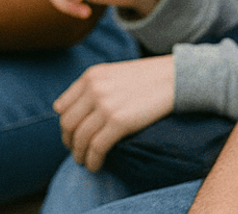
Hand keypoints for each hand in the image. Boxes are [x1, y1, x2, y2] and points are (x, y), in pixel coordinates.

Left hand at [56, 55, 175, 169]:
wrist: (175, 77)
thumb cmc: (147, 77)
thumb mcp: (114, 74)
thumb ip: (93, 87)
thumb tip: (68, 110)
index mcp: (91, 76)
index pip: (62, 107)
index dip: (65, 126)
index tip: (72, 135)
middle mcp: (94, 89)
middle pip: (68, 124)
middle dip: (69, 142)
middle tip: (77, 151)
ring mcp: (106, 105)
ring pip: (80, 139)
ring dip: (79, 155)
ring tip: (85, 161)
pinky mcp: (119, 121)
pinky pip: (96, 148)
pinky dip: (92, 160)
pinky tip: (96, 165)